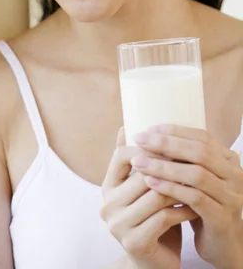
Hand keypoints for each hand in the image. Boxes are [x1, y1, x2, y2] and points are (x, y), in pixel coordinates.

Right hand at [101, 128, 196, 268]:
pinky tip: (196, 206)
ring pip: (156, 195)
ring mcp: (118, 225)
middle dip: (171, 167)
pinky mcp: (135, 242)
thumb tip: (125, 127)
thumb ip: (133, 162)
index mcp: (106, 187)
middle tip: (194, 161)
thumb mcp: (140, 189)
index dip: (148, 148)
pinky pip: (164, 218)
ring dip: (180, 188)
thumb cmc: (151, 219)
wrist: (155, 263)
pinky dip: (183, 210)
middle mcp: (107, 205)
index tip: (171, 147)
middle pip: (143, 174)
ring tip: (198, 182)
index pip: (122, 156)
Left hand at [131, 125, 242, 268]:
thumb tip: (146, 133)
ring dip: (164, 166)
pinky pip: (195, 198)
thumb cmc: (202, 204)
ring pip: (196, 174)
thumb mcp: (195, 176)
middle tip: (139, 141)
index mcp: (228, 160)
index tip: (147, 129)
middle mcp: (234, 175)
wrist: (221, 243)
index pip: (202, 137)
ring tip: (139, 163)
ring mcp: (231, 196)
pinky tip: (151, 183)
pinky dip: (171, 188)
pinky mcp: (222, 217)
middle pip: (199, 152)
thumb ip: (181, 157)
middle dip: (166, 144)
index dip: (175, 131)